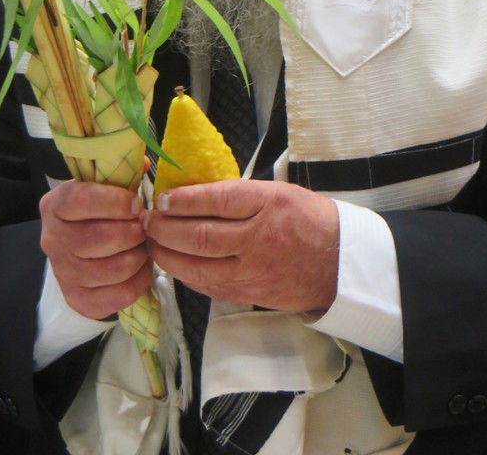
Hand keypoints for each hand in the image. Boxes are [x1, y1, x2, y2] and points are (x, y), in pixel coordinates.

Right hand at [39, 180, 151, 320]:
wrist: (77, 253)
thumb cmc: (95, 212)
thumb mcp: (100, 188)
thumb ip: (119, 174)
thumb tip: (140, 163)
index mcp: (54, 206)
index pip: (82, 200)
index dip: (116, 201)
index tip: (136, 203)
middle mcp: (53, 240)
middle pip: (105, 236)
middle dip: (135, 230)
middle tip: (143, 226)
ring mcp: (64, 273)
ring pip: (118, 267)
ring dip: (140, 254)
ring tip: (142, 245)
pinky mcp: (79, 300)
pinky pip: (123, 293)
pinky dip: (140, 278)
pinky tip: (139, 266)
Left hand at [142, 179, 338, 312]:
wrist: (341, 263)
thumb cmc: (308, 219)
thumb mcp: (278, 192)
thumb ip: (240, 195)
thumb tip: (194, 194)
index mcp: (268, 203)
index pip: (216, 199)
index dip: (183, 200)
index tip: (162, 198)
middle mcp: (258, 237)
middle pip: (200, 235)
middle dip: (165, 228)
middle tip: (145, 221)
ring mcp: (253, 270)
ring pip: (199, 264)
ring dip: (168, 254)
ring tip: (151, 243)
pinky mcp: (250, 294)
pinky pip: (209, 285)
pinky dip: (186, 275)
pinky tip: (173, 265)